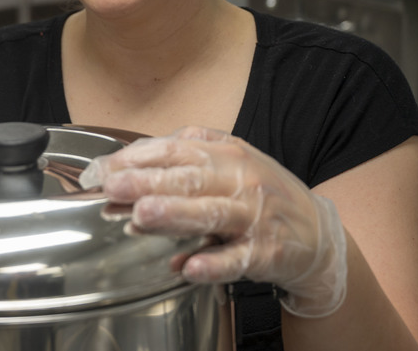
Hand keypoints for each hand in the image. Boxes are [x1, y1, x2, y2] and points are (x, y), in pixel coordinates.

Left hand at [80, 126, 347, 317]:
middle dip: (147, 182)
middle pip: (188, 178)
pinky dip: (213, 264)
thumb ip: (182, 153)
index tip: (100, 171)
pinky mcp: (267, 253)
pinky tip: (187, 267)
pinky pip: (237, 260)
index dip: (134, 158)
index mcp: (225, 153)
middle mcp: (240, 180)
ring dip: (175, 215)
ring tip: (141, 216)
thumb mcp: (227, 160)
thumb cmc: (258, 192)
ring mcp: (254, 216)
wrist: (317, 232)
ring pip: (211, 214)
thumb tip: (125, 158)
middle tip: (113, 188)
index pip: (173, 150)